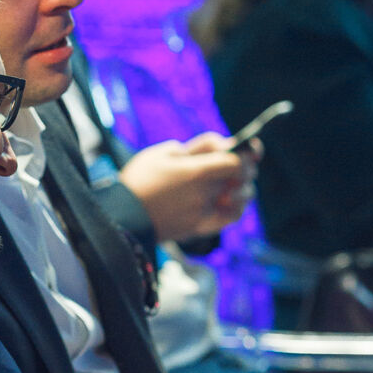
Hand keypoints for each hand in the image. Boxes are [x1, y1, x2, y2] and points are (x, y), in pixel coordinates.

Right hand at [119, 132, 255, 242]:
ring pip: (241, 199)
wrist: (122, 217)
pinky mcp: (201, 227)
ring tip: (234, 181)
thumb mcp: (163, 152)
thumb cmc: (139, 180)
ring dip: (243, 187)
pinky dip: (236, 207)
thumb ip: (196, 147)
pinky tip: (230, 200)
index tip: (249, 147)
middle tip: (243, 161)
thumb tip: (220, 145)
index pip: (237, 161)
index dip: (246, 152)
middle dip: (246, 167)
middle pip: (241, 178)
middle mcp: (205, 194)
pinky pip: (230, 218)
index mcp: (196, 172)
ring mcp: (205, 213)